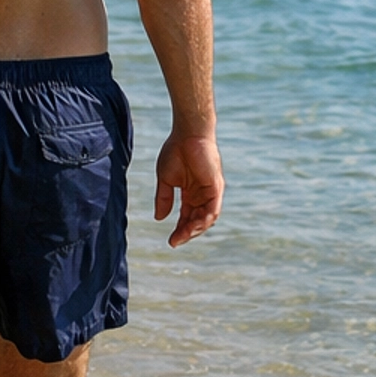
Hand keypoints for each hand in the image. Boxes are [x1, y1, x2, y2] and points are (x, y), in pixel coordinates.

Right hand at [154, 130, 223, 246]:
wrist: (187, 135)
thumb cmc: (176, 152)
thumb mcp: (166, 179)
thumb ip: (164, 198)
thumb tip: (159, 218)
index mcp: (190, 194)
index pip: (187, 217)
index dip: (179, 230)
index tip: (170, 241)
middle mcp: (202, 195)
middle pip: (197, 221)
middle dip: (186, 233)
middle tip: (175, 241)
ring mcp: (210, 192)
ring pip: (206, 219)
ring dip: (195, 229)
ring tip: (183, 235)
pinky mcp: (216, 187)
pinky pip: (213, 209)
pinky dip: (204, 219)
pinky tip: (193, 225)